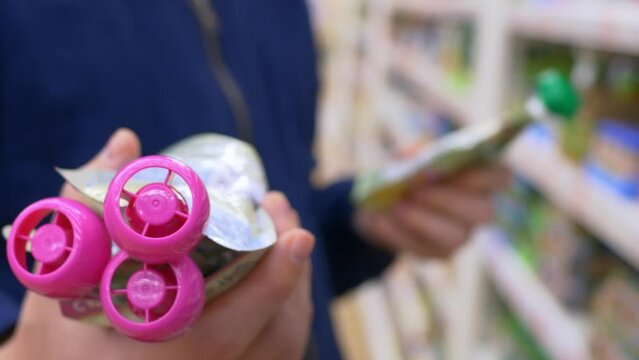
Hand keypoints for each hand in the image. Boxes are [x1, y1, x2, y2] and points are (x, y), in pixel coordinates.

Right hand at [0, 129, 314, 359]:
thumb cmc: (57, 341)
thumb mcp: (61, 274)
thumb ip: (87, 207)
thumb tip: (126, 143)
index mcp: (156, 359)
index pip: (224, 331)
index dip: (270, 284)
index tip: (298, 235)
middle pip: (272, 337)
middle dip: (290, 271)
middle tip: (281, 213)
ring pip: (281, 346)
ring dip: (294, 286)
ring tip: (285, 233)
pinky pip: (275, 353)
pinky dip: (285, 310)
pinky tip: (276, 272)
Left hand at [355, 165, 508, 257]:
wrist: (381, 204)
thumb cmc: (405, 172)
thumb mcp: (407, 156)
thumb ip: (415, 152)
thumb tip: (412, 156)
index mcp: (480, 178)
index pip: (500, 176)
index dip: (484, 174)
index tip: (455, 167)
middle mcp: (478, 209)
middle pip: (482, 211)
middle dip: (448, 199)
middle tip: (417, 190)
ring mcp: (462, 234)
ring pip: (455, 236)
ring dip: (423, 220)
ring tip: (398, 206)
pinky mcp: (440, 253)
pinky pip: (425, 249)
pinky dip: (401, 233)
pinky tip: (383, 220)